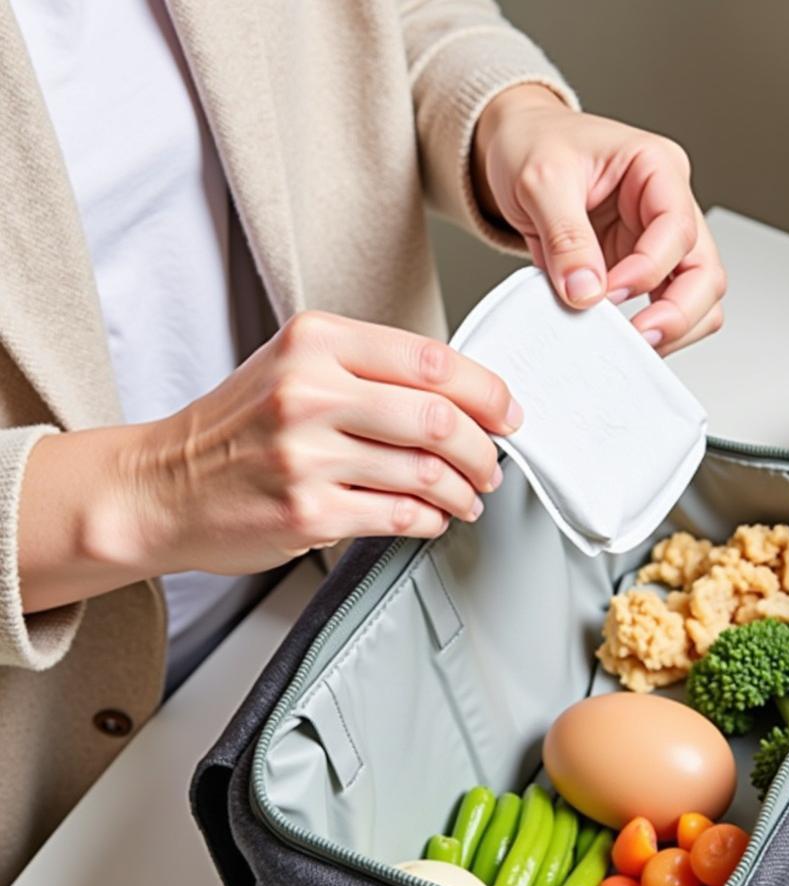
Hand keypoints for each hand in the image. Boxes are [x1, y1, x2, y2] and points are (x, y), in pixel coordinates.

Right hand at [19, 313, 519, 609]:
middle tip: (492, 465)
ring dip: (463, 491)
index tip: (507, 413)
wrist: (162, 485)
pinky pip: (399, 517)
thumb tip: (460, 399)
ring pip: (426, 472)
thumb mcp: (294, 367)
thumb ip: (371, 371)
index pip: (432, 360)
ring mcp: (306, 455)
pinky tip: (432, 518)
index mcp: (316, 342)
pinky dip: (430, 520)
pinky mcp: (307, 512)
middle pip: (439, 418)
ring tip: (467, 496)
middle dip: (483, 450)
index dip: (487, 392)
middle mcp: (310, 392)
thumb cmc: (235, 428)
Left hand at [474, 85, 725, 355]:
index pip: (678, 228)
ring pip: (696, 296)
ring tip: (630, 345)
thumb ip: (565, 237)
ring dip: (672, 327)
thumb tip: (585, 290)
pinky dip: (649, 330)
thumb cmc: (534, 144)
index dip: (648, 268)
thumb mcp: (540, 180)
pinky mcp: (636, 270)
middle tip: (638, 338)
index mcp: (656, 168)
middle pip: (706, 271)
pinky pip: (662, 307)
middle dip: (678, 312)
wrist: (516, 146)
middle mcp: (666, 206)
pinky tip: (621, 338)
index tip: (608, 292)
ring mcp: (655, 242)